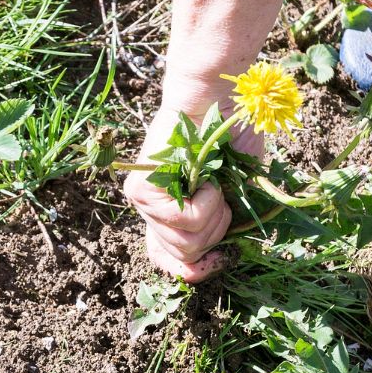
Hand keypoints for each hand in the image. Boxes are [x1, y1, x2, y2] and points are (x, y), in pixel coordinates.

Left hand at [124, 106, 262, 282]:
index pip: (165, 261)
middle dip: (216, 233)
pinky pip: (185, 220)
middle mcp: (149, 212)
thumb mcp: (230, 190)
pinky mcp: (141, 191)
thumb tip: (214, 261)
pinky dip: (208, 201)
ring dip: (214, 215)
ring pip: (186, 242)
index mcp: (167, 214)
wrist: (215, 100)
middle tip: (221, 198)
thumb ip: (218, 223)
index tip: (219, 260)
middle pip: (185, 257)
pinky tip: (205, 176)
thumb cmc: (229, 139)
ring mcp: (141, 202)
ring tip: (213, 182)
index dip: (193, 272)